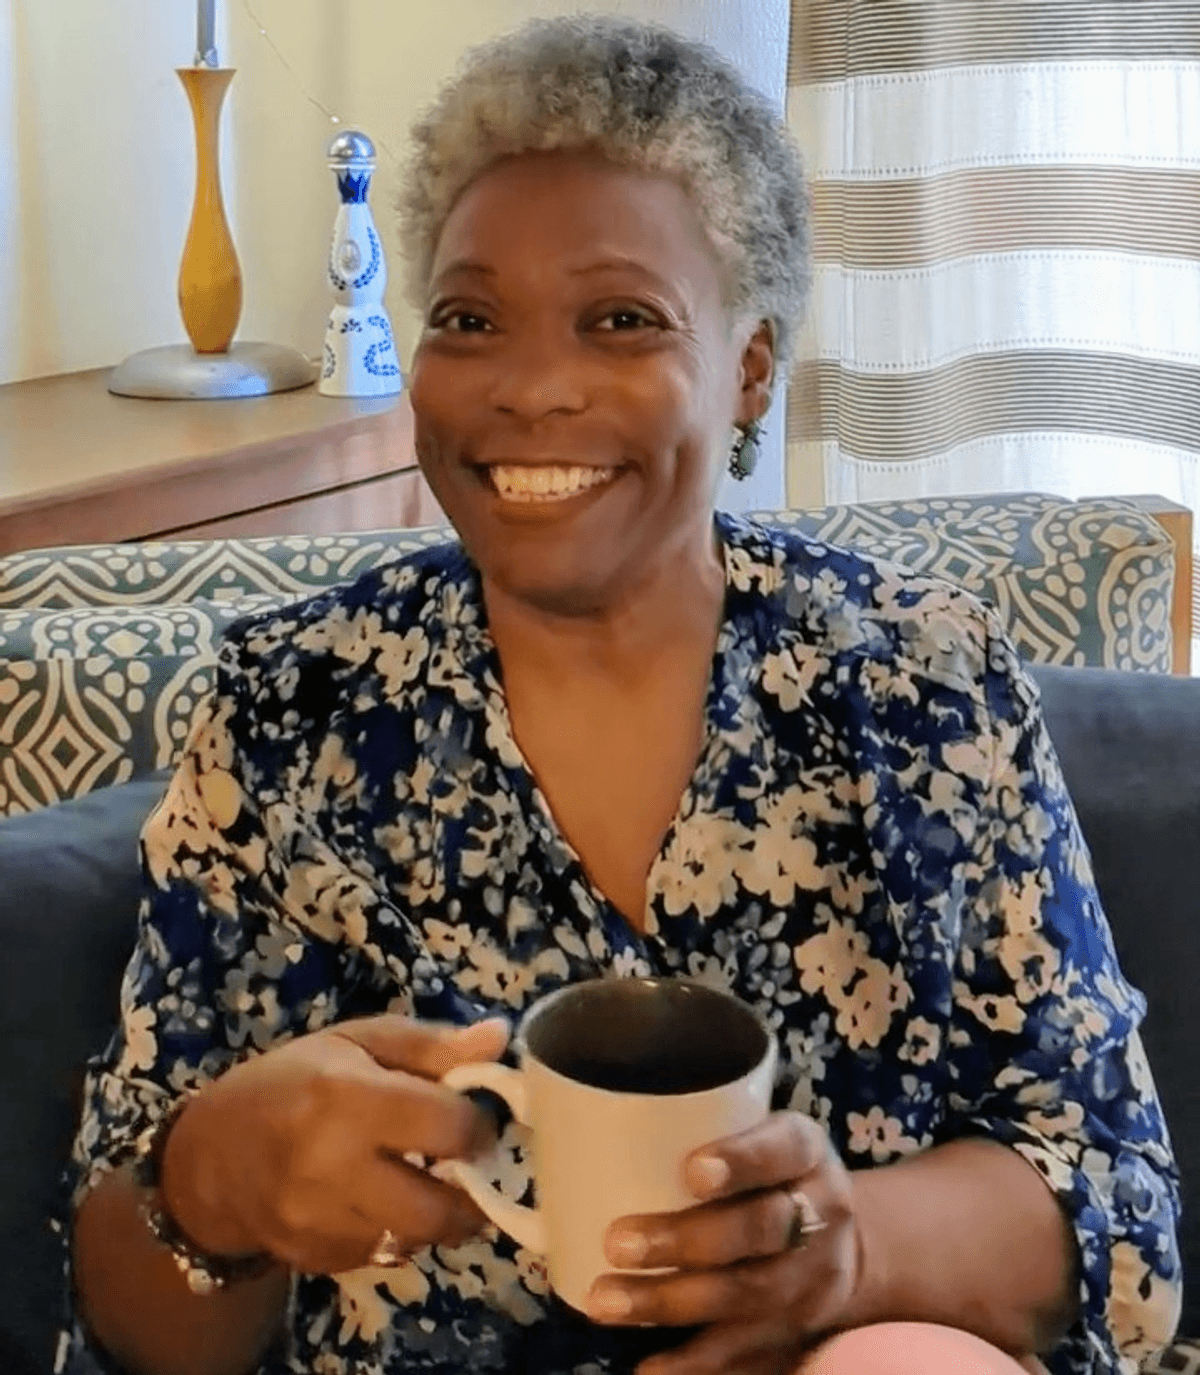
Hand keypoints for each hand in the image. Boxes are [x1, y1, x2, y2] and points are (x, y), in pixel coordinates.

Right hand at [158, 1014, 509, 1275]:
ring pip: (415, 1238)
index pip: (447, 1125)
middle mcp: (332, 1165)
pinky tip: (386, 1201)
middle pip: (437, 1207)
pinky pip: (382, 1255)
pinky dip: (397, 1232)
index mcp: (348, 1097)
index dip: (475, 1123)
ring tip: (433, 1183)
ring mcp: (320, 1220)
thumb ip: (431, 1045)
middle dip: (471, 1192)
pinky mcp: (315, 1257)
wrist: (213, 1154)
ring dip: (437, 1215)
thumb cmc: (295, 1080)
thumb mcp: (358, 1041)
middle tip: (469, 1168)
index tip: (473, 1118)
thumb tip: (500, 1038)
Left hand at [587, 1113, 860, 1374]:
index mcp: (805, 1152)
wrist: (841, 1243)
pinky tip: (649, 1369)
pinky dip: (695, 1364)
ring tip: (608, 1302)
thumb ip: (697, 1126)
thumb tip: (580, 1122)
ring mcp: (809, 1281)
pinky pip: (745, 1354)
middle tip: (618, 1243)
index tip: (692, 1171)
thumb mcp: (756, 1132)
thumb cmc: (767, 1171)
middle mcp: (818, 1215)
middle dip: (688, 1240)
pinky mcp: (793, 1334)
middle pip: (760, 1229)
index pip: (782, 1149)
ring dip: (672, 1302)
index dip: (741, 1162)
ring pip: (747, 1296)